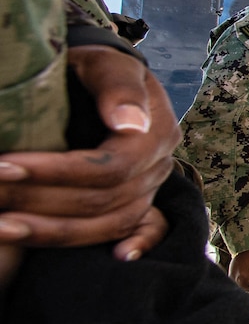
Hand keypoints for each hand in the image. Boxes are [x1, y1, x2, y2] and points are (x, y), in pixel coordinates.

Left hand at [0, 47, 179, 256]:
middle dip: (40, 202)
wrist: (101, 77)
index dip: (56, 173)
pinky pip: (147, 229)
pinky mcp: (141, 200)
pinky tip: (117, 260)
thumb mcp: (104, 63)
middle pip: (103, 201)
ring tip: (2, 229)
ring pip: (110, 223)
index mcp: (154, 133)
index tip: (3, 167)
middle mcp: (158, 165)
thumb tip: (129, 123)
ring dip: (55, 232)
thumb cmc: (95, 67)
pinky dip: (138, 245)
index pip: (108, 168)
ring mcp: (151, 187)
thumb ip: (117, 87)